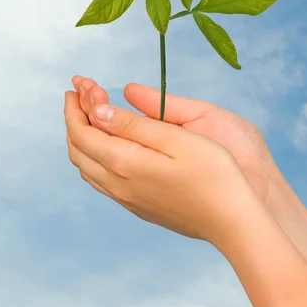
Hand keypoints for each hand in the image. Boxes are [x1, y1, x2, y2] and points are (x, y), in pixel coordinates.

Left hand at [72, 76, 279, 207]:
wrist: (232, 222)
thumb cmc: (213, 174)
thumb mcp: (176, 139)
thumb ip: (134, 125)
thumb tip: (98, 112)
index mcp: (124, 163)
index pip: (84, 131)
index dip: (76, 106)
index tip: (77, 84)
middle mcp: (118, 185)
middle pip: (78, 149)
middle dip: (74, 118)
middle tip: (79, 94)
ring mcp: (127, 199)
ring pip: (87, 167)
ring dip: (82, 138)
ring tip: (90, 115)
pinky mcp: (138, 207)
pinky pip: (100, 180)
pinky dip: (94, 156)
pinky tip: (107, 146)